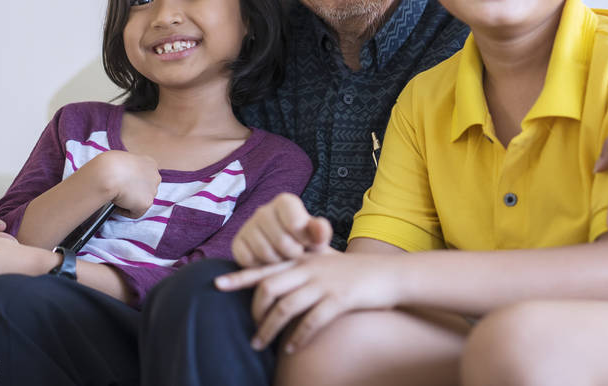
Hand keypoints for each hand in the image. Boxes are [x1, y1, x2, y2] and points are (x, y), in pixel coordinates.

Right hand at [92, 150, 160, 217]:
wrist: (110, 172)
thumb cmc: (111, 164)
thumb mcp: (123, 161)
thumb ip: (128, 169)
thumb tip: (122, 177)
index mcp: (150, 164)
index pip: (146, 176)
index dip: (135, 182)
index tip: (125, 185)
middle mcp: (155, 177)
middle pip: (146, 189)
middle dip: (135, 192)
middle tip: (121, 193)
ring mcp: (153, 191)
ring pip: (141, 201)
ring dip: (131, 202)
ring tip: (117, 199)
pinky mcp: (146, 203)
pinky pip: (136, 213)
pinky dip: (125, 211)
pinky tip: (117, 205)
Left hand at [215, 252, 398, 352]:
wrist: (389, 274)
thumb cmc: (356, 271)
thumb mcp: (327, 262)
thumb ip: (304, 268)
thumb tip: (279, 284)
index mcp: (303, 259)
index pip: (266, 266)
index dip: (240, 276)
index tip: (217, 284)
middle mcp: (309, 268)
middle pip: (269, 288)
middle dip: (255, 313)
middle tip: (252, 332)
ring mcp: (324, 283)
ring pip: (286, 307)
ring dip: (269, 329)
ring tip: (261, 345)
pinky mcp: (339, 299)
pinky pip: (311, 321)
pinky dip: (298, 336)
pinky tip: (293, 348)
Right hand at [231, 193, 332, 267]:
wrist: (288, 254)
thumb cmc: (306, 243)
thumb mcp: (317, 237)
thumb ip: (321, 232)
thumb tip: (320, 231)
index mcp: (285, 202)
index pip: (295, 224)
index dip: (304, 240)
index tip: (307, 244)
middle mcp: (263, 210)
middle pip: (280, 241)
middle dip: (292, 255)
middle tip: (296, 256)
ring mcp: (247, 226)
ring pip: (264, 252)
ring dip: (278, 263)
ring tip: (284, 259)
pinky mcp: (237, 242)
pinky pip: (248, 260)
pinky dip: (260, 267)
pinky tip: (268, 263)